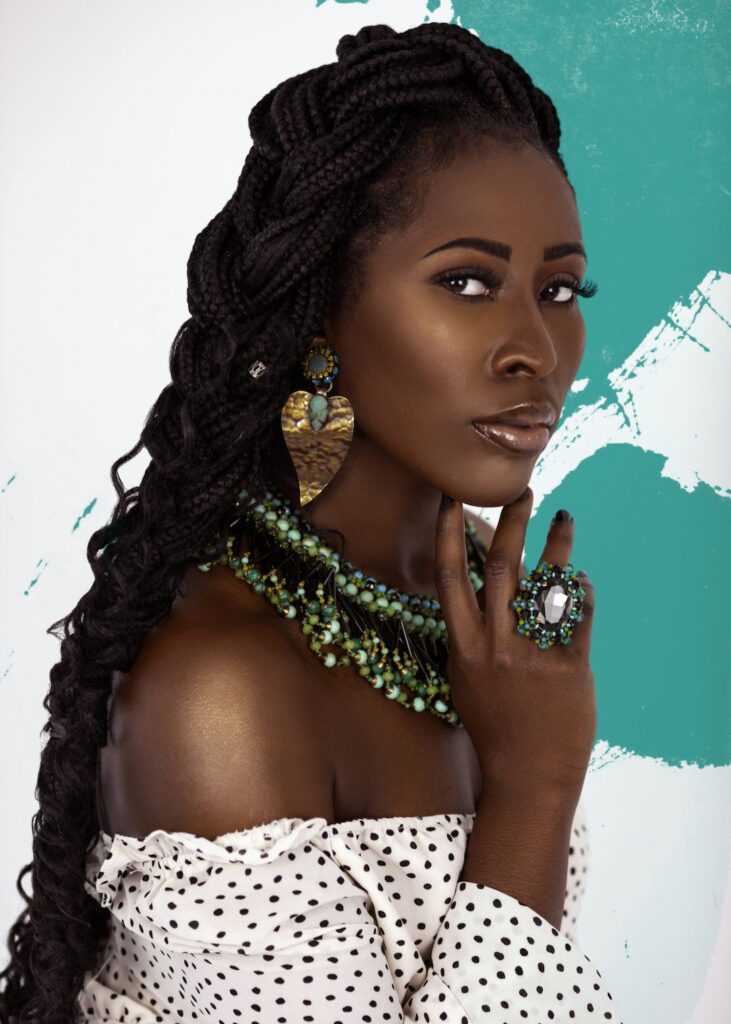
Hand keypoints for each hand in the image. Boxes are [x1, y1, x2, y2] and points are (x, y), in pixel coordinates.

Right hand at [435, 490, 596, 797]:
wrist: (528, 776)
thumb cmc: (494, 727)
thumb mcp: (465, 679)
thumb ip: (470, 635)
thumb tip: (481, 588)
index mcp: (463, 648)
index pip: (451, 578)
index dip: (450, 534)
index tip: (454, 498)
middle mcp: (495, 646)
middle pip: (501, 567)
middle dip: (511, 522)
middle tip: (521, 490)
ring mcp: (532, 656)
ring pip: (545, 584)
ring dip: (557, 545)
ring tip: (564, 517)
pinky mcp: (569, 667)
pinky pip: (577, 615)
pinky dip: (579, 589)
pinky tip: (579, 576)